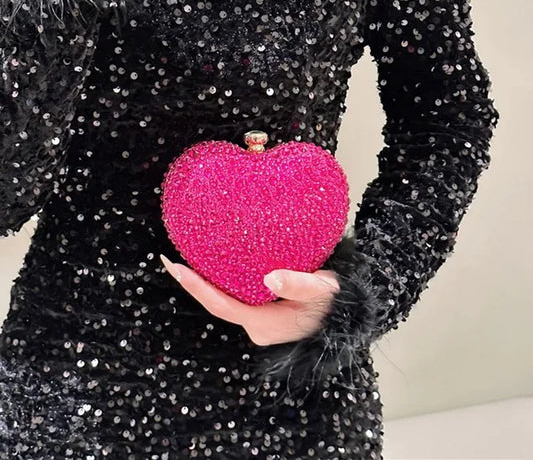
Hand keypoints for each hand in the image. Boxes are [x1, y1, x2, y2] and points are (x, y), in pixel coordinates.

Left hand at [160, 254, 339, 345]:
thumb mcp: (322, 291)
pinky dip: (222, 282)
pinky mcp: (264, 315)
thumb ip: (299, 284)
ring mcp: (259, 322)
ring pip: (225, 300)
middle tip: (170, 259)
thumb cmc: (336, 305)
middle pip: (216, 303)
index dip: (195, 286)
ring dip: (205, 282)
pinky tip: (217, 265)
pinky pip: (236, 298)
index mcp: (263, 323)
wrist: (346, 318)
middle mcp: (256, 326)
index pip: (220, 304)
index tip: (175, 267)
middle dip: (192, 283)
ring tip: (186, 258)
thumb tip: (271, 278)